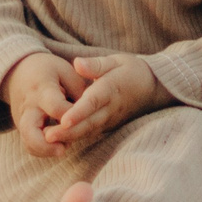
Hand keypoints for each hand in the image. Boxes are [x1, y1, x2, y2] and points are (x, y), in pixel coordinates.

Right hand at [0, 52, 88, 157]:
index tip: (83, 120)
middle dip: (46, 145)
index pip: (55, 106)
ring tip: (63, 148)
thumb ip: (78, 92)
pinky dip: (43, 150)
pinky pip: (30, 144)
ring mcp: (22, 119)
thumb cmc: (49, 70)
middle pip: (30, 130)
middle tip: (63, 150)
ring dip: (46, 150)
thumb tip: (87, 115)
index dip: (69, 116)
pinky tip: (59, 146)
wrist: (19, 71)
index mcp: (42, 88)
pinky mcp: (22, 128)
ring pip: (28, 142)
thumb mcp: (66, 71)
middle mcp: (29, 106)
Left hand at [51, 55, 174, 148]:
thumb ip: (96, 64)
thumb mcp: (116, 61)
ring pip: (89, 130)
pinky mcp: (109, 125)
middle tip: (48, 136)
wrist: (153, 89)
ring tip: (48, 141)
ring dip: (70, 137)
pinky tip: (60, 140)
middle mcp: (111, 107)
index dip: (79, 112)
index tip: (64, 120)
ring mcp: (110, 119)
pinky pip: (92, 132)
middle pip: (89, 122)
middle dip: (69, 131)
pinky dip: (77, 137)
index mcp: (111, 88)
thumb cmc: (131, 71)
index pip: (93, 102)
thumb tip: (77, 63)